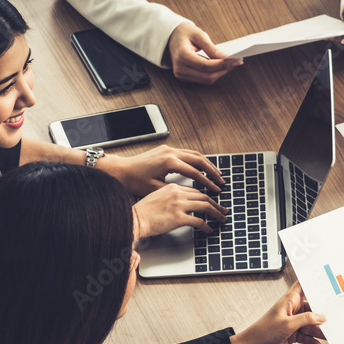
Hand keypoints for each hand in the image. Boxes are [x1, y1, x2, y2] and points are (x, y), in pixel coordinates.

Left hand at [100, 145, 224, 195]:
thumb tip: (191, 195)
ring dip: (207, 164)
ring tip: (216, 174)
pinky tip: (202, 167)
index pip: (195, 172)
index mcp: (169, 162)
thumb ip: (176, 189)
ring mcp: (169, 149)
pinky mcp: (166, 150)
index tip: (216, 189)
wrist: (121, 170)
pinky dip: (197, 160)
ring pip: (194, 154)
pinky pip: (187, 152)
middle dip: (212, 171)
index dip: (208, 182)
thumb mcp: (157, 189)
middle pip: (199, 159)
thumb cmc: (135, 181)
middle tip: (221, 181)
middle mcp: (171, 152)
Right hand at [133, 184, 226, 237]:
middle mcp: (177, 194)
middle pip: (204, 197)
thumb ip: (171, 197)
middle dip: (216, 204)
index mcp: (172, 187)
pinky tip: (209, 230)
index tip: (213, 201)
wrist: (134, 219)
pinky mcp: (178, 218)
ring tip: (222, 218)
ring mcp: (179, 205)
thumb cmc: (143, 211)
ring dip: (216, 213)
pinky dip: (206, 226)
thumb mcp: (157, 196)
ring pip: (205, 206)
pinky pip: (199, 221)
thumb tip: (183, 204)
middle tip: (223, 210)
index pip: (195, 191)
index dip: (206, 197)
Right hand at [166, 21, 241, 84]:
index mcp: (182, 55)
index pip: (206, 66)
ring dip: (220, 73)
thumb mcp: (199, 35)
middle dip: (223, 70)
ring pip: (206, 80)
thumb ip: (212, 48)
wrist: (170, 36)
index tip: (235, 60)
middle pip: (207, 76)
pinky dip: (213, 74)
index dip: (222, 64)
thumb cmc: (184, 33)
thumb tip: (226, 58)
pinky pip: (203, 80)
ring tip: (230, 63)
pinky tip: (220, 66)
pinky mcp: (185, 77)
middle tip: (236, 61)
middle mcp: (180, 68)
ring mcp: (181, 75)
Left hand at [230, 282, 325, 343]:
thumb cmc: (263, 331)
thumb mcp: (288, 324)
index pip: (302, 286)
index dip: (313, 282)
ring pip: (310, 324)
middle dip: (322, 315)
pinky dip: (312, 340)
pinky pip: (306, 336)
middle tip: (335, 318)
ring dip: (319, 330)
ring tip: (329, 335)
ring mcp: (292, 323)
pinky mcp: (291, 334)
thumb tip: (322, 317)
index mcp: (289, 301)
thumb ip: (307, 319)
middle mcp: (291, 310)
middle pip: (311, 309)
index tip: (326, 280)